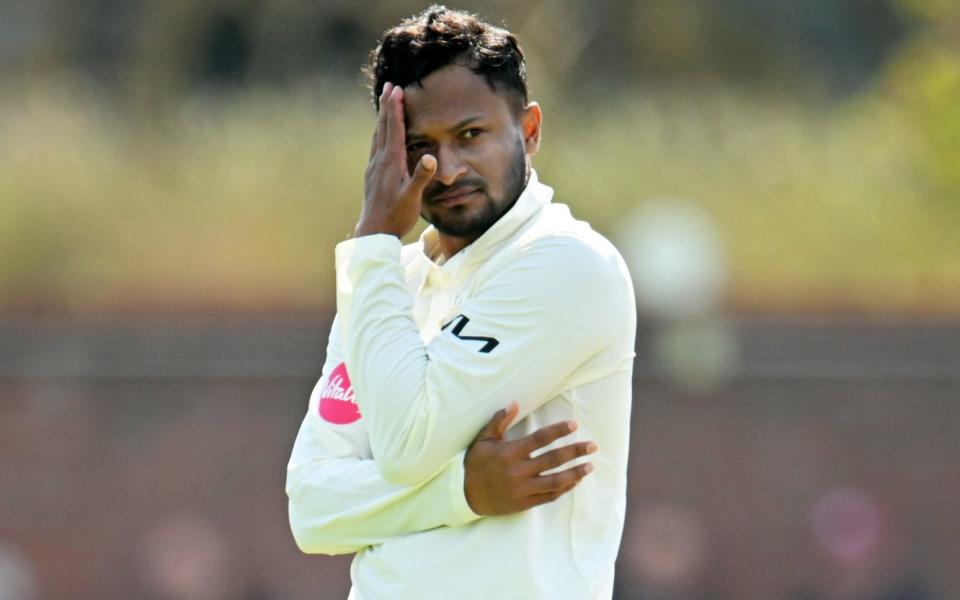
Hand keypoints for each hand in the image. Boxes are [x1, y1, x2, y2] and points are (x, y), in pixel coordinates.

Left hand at [355, 82, 436, 238]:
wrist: (374, 232)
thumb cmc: (396, 215)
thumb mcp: (412, 197)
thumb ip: (421, 177)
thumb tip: (431, 157)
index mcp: (391, 162)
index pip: (393, 128)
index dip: (395, 107)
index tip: (396, 89)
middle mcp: (380, 160)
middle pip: (382, 126)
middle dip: (386, 105)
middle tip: (389, 86)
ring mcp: (374, 167)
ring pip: (377, 134)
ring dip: (382, 117)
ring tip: (384, 103)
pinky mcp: (372, 174)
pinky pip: (376, 146)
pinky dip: (379, 132)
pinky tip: (381, 134)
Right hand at [463, 402, 596, 515]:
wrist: (465, 495)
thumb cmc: (476, 463)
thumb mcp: (483, 439)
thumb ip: (499, 421)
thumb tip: (514, 403)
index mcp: (510, 452)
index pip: (540, 439)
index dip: (558, 431)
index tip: (574, 424)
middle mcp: (519, 471)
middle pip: (553, 460)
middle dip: (575, 451)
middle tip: (592, 446)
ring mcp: (523, 489)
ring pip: (556, 481)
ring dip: (575, 473)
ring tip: (590, 465)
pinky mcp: (525, 503)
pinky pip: (549, 496)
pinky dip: (564, 488)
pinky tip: (575, 481)